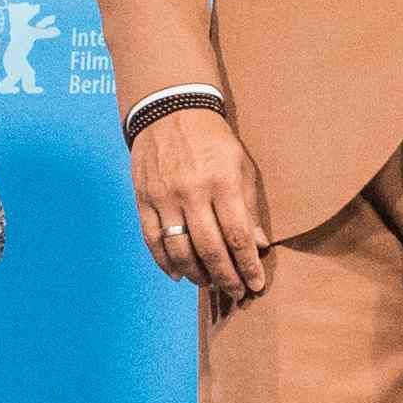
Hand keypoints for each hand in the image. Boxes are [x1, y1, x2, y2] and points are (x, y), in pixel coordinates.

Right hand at [131, 102, 274, 300]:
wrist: (170, 108)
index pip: (238, 236)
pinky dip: (164, 262)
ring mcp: (164, 197)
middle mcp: (192, 192)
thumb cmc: (213, 140)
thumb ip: (249, 206)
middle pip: (210, 249)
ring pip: (179, 250)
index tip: (256, 285)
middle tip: (235, 293)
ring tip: (209, 283)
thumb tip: (259, 245)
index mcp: (222, 182)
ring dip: (196, 274)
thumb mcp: (241, 165)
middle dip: (226, 278)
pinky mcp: (143, 198)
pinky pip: (152, 239)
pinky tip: (178, 274)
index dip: (248, 266)